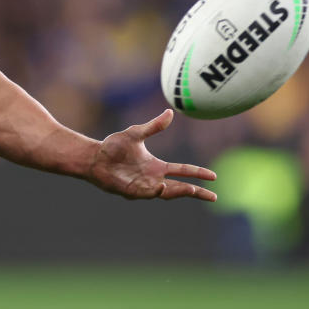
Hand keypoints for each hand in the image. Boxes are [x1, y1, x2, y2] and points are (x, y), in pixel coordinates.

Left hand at [88, 109, 216, 200]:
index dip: (198, 173)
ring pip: (167, 193)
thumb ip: (154, 126)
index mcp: (158, 166)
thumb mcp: (136, 134)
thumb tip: (170, 112)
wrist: (94, 157)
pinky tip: (161, 187)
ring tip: (193, 190)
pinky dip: (155, 191)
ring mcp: (144, 187)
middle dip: (196, 192)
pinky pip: (147, 194)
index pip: (183, 170)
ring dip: (179, 192)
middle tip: (213, 197)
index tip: (214, 176)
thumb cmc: (113, 147)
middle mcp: (154, 178)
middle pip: (180, 188)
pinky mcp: (133, 191)